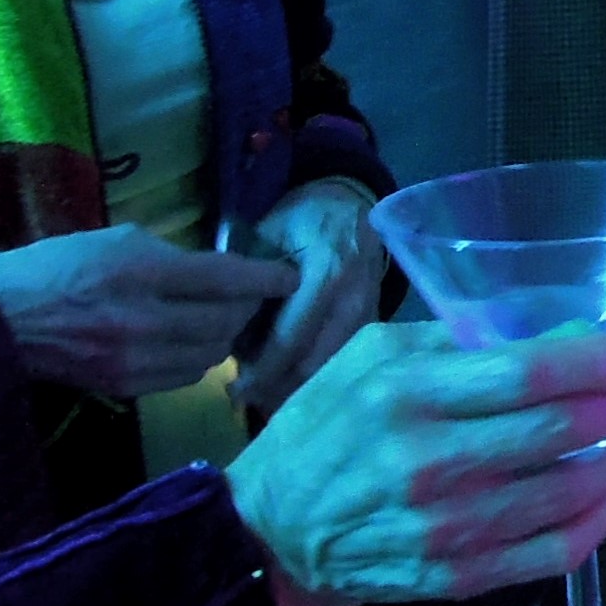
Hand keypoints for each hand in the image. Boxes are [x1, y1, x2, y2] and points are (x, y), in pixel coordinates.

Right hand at [0, 226, 293, 396]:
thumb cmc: (54, 266)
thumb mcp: (112, 240)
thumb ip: (167, 255)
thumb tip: (213, 269)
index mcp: (138, 273)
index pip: (221, 278)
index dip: (263, 278)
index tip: (287, 275)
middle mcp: (142, 321)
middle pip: (224, 322)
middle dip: (247, 308)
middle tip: (250, 294)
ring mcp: (134, 361)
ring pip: (209, 356)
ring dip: (225, 336)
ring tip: (222, 318)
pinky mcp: (125, 388)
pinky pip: (183, 377)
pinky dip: (198, 358)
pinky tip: (191, 342)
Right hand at [225, 321, 605, 605]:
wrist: (267, 534)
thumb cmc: (322, 430)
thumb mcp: (370, 359)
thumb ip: (456, 344)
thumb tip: (550, 334)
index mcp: (408, 394)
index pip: (528, 373)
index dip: (600, 360)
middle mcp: (432, 462)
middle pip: (559, 431)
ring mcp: (448, 528)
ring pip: (566, 496)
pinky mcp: (456, 578)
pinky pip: (551, 555)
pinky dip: (592, 525)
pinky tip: (599, 500)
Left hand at [232, 178, 383, 417]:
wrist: (351, 206)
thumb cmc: (302, 218)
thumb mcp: (269, 238)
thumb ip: (252, 286)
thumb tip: (232, 342)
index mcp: (327, 273)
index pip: (291, 338)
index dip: (261, 370)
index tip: (234, 391)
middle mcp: (354, 299)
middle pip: (313, 364)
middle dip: (277, 388)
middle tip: (244, 398)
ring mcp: (369, 314)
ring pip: (330, 369)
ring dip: (295, 388)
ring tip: (262, 397)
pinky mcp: (373, 324)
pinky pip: (342, 362)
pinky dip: (314, 377)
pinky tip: (288, 384)